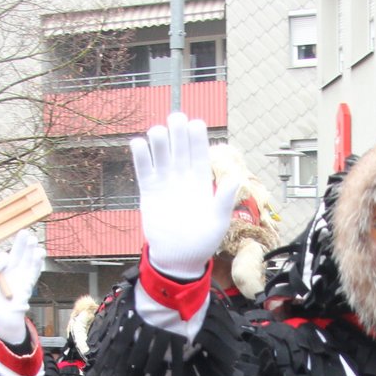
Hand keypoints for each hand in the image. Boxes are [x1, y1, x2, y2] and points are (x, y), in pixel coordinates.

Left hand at [0, 231, 42, 345]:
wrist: (2, 323)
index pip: (1, 259)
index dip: (0, 258)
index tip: (0, 264)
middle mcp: (11, 273)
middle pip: (17, 255)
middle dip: (21, 244)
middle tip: (25, 232)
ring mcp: (20, 279)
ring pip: (27, 262)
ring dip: (31, 252)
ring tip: (34, 241)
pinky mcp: (27, 287)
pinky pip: (32, 274)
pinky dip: (36, 264)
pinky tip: (39, 255)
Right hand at [131, 112, 239, 279]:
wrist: (178, 258)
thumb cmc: (202, 241)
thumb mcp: (218, 221)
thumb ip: (224, 199)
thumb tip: (237, 178)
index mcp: (201, 182)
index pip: (199, 155)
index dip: (197, 139)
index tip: (196, 123)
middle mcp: (183, 178)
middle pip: (180, 150)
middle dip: (178, 133)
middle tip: (176, 117)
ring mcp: (165, 184)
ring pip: (162, 157)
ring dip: (159, 143)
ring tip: (157, 130)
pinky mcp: (149, 192)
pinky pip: (145, 172)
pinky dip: (141, 158)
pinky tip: (138, 143)